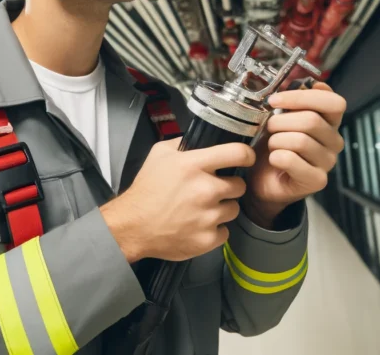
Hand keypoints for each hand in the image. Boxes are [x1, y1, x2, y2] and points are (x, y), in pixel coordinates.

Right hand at [101, 138, 255, 262]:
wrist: (133, 226)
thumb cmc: (146, 189)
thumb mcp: (159, 154)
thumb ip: (183, 144)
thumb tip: (202, 141)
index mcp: (194, 165)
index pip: (238, 153)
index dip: (246, 155)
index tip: (245, 159)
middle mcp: (205, 189)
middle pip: (239, 185)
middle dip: (228, 186)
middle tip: (211, 190)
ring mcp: (208, 216)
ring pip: (233, 209)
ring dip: (221, 209)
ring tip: (201, 210)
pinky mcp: (208, 238)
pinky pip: (224, 231)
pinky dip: (214, 230)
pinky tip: (198, 226)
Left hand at [244, 83, 346, 227]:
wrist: (263, 179)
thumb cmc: (274, 146)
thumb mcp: (280, 117)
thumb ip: (291, 101)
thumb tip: (298, 83)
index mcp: (329, 121)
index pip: (334, 102)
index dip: (303, 97)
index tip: (276, 99)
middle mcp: (334, 141)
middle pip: (312, 120)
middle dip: (281, 121)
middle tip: (268, 127)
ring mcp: (328, 162)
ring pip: (300, 140)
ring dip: (276, 140)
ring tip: (272, 145)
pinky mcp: (316, 180)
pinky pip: (292, 160)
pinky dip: (276, 157)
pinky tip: (274, 159)